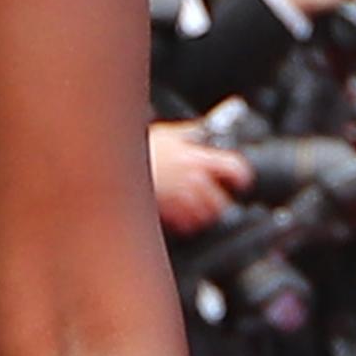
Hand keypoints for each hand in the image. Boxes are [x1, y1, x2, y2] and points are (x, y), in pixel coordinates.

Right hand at [147, 124, 251, 238]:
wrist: (115, 166)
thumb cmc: (138, 150)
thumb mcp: (167, 133)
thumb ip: (189, 132)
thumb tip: (202, 128)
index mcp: (198, 158)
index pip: (236, 170)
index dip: (241, 178)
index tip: (239, 182)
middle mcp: (193, 181)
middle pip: (222, 201)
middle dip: (219, 201)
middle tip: (213, 198)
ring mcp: (181, 201)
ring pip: (206, 217)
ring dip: (203, 214)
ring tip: (195, 208)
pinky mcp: (167, 215)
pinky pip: (186, 227)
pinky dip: (186, 224)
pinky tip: (179, 217)